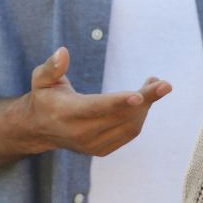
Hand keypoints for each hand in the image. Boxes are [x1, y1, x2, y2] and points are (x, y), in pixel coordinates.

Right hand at [22, 47, 171, 156]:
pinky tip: (144, 99)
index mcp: (66, 113)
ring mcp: (92, 145)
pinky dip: (140, 116)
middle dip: (145, 99)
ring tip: (156, 85)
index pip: (96, 108)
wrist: (39, 128)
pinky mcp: (102, 150)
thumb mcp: (41, 79)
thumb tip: (62, 52)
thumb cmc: (44, 97)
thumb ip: (52, 67)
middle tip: (163, 83)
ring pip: (129, 126)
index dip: (118, 102)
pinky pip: (129, 133)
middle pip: (120, 117)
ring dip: (146, 106)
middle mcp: (80, 133)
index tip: (139, 95)